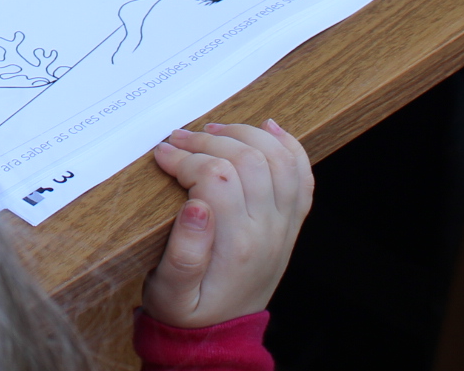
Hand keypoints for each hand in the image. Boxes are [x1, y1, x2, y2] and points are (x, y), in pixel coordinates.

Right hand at [143, 119, 313, 327]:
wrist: (219, 335)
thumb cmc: (186, 311)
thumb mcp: (168, 293)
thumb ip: (182, 254)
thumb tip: (195, 207)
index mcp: (236, 246)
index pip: (217, 177)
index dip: (185, 158)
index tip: (161, 156)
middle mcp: (267, 232)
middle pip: (248, 160)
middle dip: (208, 140)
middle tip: (177, 140)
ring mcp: (283, 226)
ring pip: (279, 160)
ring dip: (245, 134)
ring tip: (213, 131)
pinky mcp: (289, 223)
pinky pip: (301, 176)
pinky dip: (289, 146)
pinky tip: (269, 130)